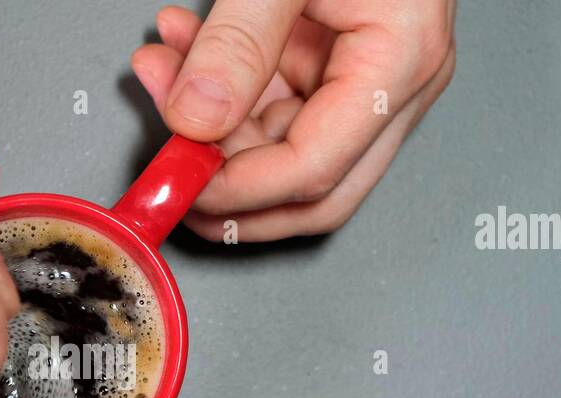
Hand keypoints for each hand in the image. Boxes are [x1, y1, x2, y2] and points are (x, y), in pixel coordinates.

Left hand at [132, 1, 455, 240]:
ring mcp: (368, 76)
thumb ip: (239, 42)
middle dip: (229, 190)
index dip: (239, 192)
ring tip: (158, 70)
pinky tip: (180, 53)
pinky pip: (275, 103)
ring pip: (284, 149)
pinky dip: (223, 91)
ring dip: (212, 127)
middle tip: (165, 173)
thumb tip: (196, 120)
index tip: (177, 182)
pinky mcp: (337, 61)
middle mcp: (395, 83)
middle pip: (312, 190)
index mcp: (401, 61)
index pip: (315, 169)